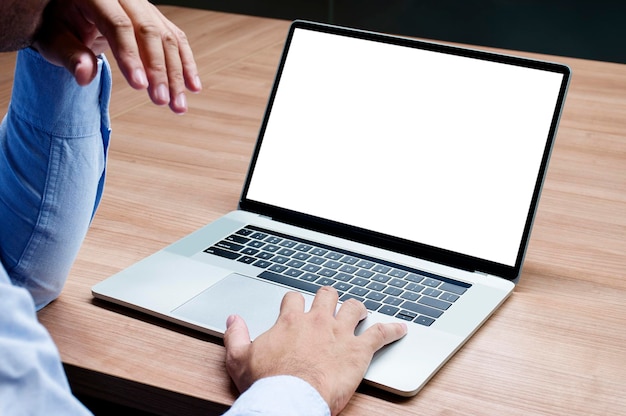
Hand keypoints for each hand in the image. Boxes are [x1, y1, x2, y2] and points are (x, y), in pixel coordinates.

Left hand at [33, 0, 201, 112]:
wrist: (69, 11)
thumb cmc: (58, 26)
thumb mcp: (53, 40)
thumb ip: (69, 55)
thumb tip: (84, 75)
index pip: (118, 25)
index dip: (131, 56)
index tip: (139, 85)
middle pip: (149, 32)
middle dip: (158, 70)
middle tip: (162, 101)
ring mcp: (144, 6)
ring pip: (168, 38)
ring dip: (176, 75)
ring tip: (178, 105)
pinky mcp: (156, 19)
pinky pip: (177, 40)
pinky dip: (186, 64)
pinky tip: (193, 87)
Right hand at [223, 286, 407, 414]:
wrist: (290, 401)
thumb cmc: (267, 383)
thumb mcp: (240, 359)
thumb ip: (236, 336)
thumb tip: (232, 320)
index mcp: (291, 321)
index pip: (294, 298)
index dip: (295, 302)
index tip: (296, 306)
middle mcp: (318, 321)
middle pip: (327, 295)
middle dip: (329, 296)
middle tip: (330, 301)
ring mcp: (340, 333)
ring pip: (354, 308)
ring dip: (357, 308)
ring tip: (361, 309)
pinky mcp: (359, 350)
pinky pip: (381, 333)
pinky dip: (392, 330)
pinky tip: (401, 328)